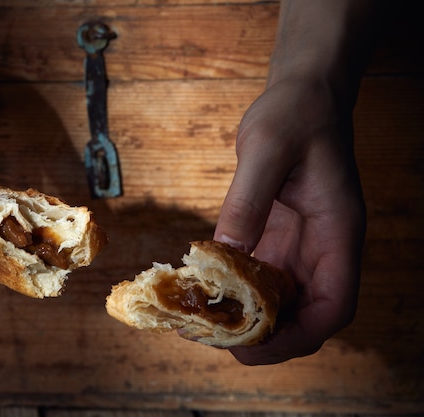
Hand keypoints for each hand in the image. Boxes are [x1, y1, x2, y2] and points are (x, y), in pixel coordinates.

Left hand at [213, 77, 366, 363]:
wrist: (301, 96)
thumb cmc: (295, 115)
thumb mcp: (266, 148)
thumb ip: (247, 201)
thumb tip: (224, 254)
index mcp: (337, 232)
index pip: (334, 304)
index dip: (301, 335)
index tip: (256, 346)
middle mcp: (322, 248)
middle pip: (306, 314)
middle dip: (268, 338)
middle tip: (217, 342)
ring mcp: (300, 246)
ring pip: (282, 302)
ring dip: (249, 321)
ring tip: (204, 326)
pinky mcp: (277, 238)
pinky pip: (260, 278)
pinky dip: (237, 294)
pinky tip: (206, 294)